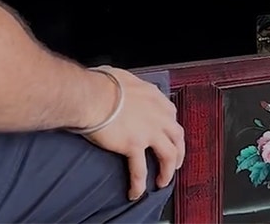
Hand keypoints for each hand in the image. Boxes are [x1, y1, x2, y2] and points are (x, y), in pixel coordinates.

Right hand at [81, 67, 185, 200]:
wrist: (90, 95)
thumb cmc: (99, 83)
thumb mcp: (120, 77)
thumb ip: (126, 85)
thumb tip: (116, 84)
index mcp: (153, 96)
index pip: (171, 113)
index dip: (171, 126)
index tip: (168, 134)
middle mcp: (157, 114)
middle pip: (177, 136)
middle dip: (179, 151)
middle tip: (175, 162)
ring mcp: (148, 131)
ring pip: (168, 155)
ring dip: (167, 171)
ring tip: (162, 182)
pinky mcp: (134, 146)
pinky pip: (140, 170)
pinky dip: (139, 184)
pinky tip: (135, 193)